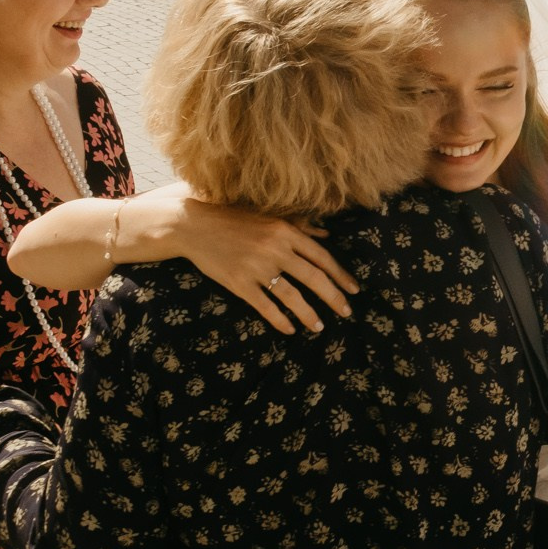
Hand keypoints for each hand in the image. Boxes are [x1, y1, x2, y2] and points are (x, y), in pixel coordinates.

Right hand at [174, 197, 358, 334]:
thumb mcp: (268, 218)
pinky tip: (290, 330)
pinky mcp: (239, 283)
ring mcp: (257, 267)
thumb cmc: (233, 219)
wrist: (193, 226)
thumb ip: (300, 226)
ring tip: (320, 326)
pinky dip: (279, 321)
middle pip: (313, 278)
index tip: (353, 290)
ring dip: (309, 314)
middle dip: (334, 298)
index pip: (322, 257)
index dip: (340, 275)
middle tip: (347, 313)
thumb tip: (328, 236)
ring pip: (292, 296)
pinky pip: (265, 306)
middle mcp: (275, 249)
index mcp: (285, 231)